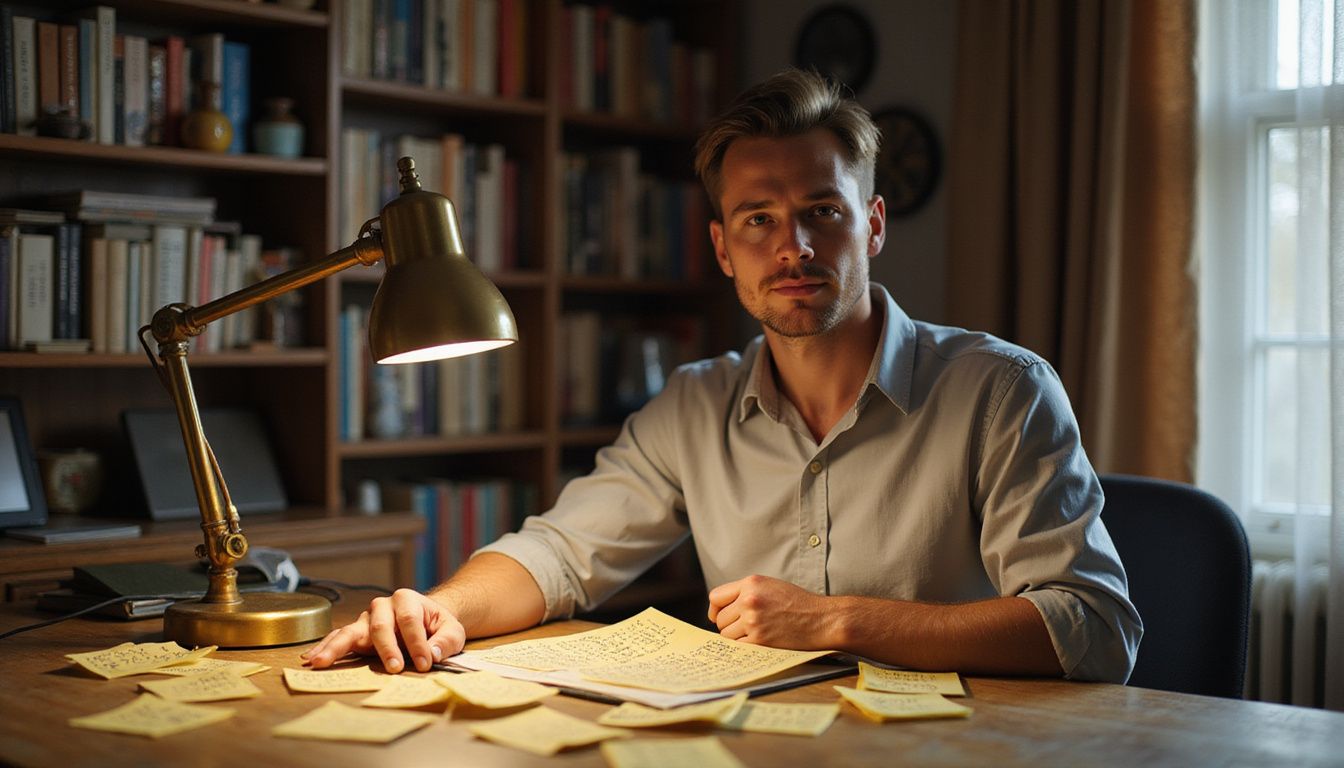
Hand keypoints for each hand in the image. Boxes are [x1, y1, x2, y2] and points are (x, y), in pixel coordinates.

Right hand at [300, 588, 465, 672]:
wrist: (427, 621)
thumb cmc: (437, 626)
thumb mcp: (452, 630)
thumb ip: (446, 640)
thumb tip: (433, 653)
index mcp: (407, 599)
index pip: (410, 620)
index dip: (418, 643)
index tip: (426, 663)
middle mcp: (382, 606)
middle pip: (380, 625)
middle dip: (387, 648)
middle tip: (394, 669)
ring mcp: (366, 620)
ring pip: (350, 631)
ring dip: (336, 647)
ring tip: (319, 661)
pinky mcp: (357, 634)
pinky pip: (340, 639)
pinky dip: (326, 648)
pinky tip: (311, 658)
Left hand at [707, 575, 835, 649]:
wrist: (821, 619)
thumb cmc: (798, 603)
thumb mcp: (770, 586)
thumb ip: (746, 593)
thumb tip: (722, 610)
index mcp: (751, 583)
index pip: (716, 597)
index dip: (715, 609)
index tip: (718, 616)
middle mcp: (749, 600)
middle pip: (720, 619)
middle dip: (729, 625)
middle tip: (744, 628)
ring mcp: (753, 620)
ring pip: (727, 634)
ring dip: (736, 637)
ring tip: (755, 634)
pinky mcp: (759, 639)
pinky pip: (738, 646)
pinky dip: (744, 647)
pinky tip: (757, 643)